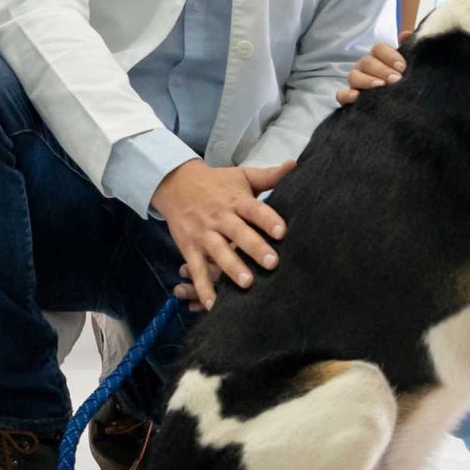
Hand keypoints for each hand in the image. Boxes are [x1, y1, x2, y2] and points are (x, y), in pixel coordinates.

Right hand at [151, 158, 292, 311]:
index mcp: (235, 200)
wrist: (175, 183)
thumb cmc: (217, 183)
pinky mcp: (189, 247)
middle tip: (272, 263)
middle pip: (238, 232)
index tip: (281, 231)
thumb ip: (269, 176)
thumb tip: (294, 164)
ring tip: (246, 283)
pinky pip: (196, 269)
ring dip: (231, 267)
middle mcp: (220, 217)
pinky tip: (212, 305)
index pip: (254, 209)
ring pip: (218, 252)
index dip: (267, 219)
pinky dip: (202, 287)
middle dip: (254, 247)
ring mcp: (203, 233)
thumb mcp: (241, 176)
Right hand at [334, 40, 406, 105]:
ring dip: (366, 81)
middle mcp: (365, 67)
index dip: (390, 55)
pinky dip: (347, 95)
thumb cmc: (404, 80)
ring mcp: (355, 81)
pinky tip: (357, 97)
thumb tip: (405, 35)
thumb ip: (410, 48)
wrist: (402, 103)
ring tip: (380, 87)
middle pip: (367, 62)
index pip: (379, 48)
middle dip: (382, 70)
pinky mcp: (349, 97)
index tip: (403, 67)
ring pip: (353, 76)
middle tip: (396, 79)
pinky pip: (341, 95)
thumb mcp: (411, 65)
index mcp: (378, 57)